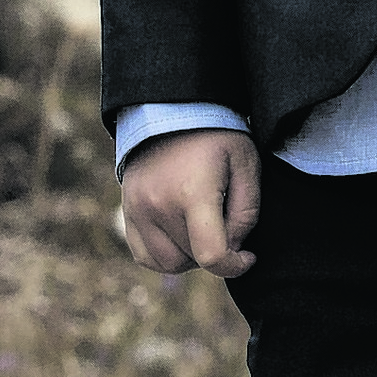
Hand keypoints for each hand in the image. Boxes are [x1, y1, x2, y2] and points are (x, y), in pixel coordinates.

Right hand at [118, 129, 261, 276]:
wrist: (172, 111)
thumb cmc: (217, 136)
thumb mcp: (246, 164)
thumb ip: (246, 211)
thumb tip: (234, 246)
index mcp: (192, 194)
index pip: (211, 255)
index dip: (235, 265)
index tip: (248, 256)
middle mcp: (158, 206)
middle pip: (192, 259)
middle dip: (216, 253)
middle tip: (228, 227)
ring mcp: (137, 211)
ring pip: (167, 263)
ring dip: (190, 258)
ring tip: (206, 231)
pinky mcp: (127, 212)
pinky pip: (145, 256)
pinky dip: (165, 257)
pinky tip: (183, 237)